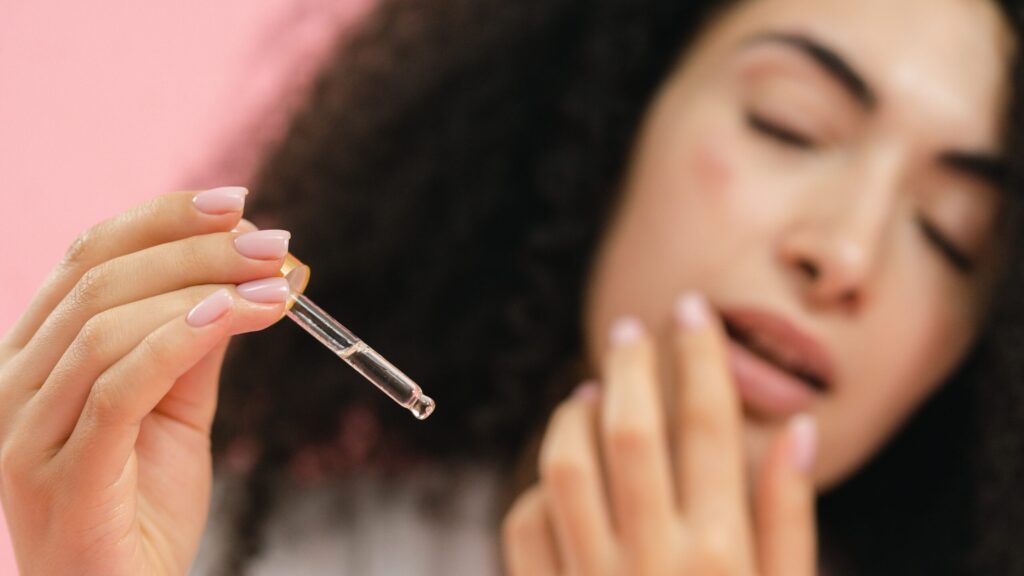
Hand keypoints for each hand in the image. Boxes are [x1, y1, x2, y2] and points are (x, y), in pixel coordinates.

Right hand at [0, 188, 292, 574]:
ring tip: (275, 285)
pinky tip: (235, 317)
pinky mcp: (62, 476)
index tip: (235, 203)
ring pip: (107, 326)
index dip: (161, 219)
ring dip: (203, 290)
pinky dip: (179, 340)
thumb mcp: (177, 408)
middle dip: (196, 250)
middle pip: (99, 281)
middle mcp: (13, 385)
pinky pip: (118, 387)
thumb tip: (242, 275)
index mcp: (35, 356)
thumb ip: (194, 343)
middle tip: (272, 244)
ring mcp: (26, 433)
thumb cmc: (145, 504)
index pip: (87, 258)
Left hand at [502, 293, 816, 575]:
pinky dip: (540, 488)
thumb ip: (790, 517)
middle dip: (630, 366)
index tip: (692, 310)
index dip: (700, 356)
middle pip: (631, 430)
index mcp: (721, 552)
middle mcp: (653, 560)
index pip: (709, 425)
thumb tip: (798, 427)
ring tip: (589, 393)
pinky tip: (563, 471)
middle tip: (629, 331)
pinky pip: (526, 525)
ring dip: (574, 418)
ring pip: (567, 469)